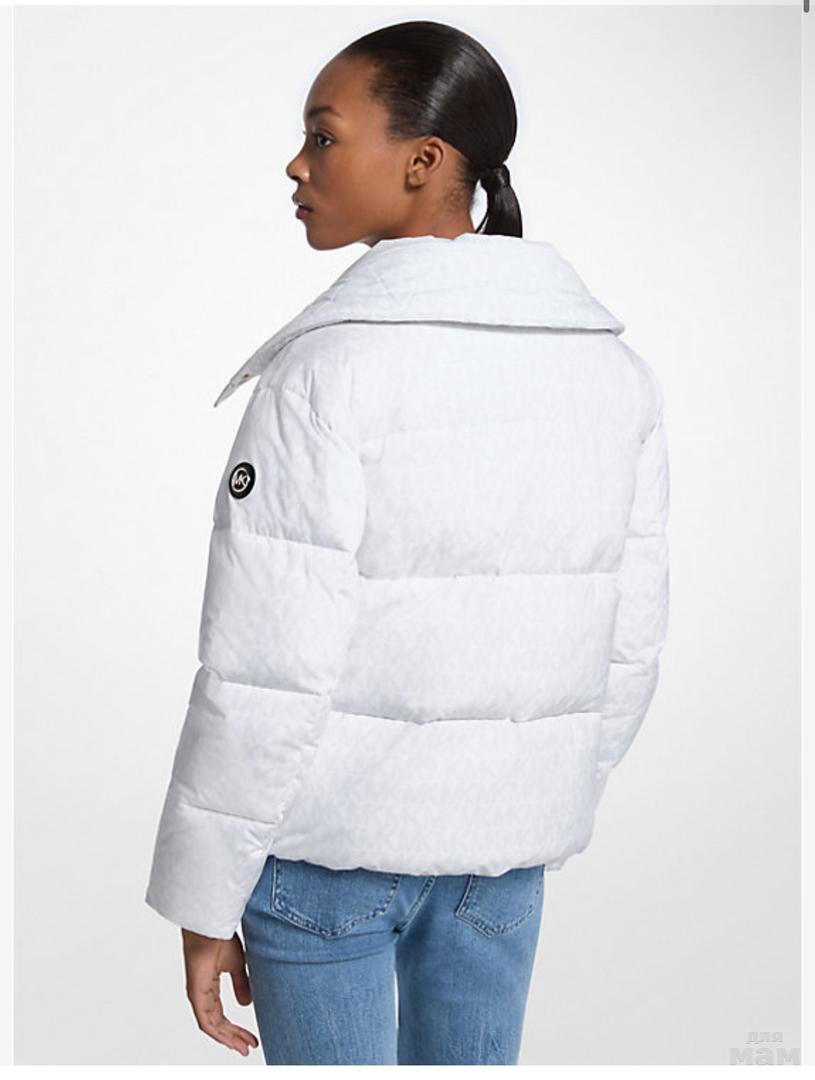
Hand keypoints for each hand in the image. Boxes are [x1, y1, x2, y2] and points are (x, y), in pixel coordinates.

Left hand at [182, 928, 259, 1056]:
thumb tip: (246, 1004)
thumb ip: (241, 984)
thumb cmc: (220, 939)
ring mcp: (198, 996)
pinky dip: (218, 1033)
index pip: (221, 1016)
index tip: (250, 1038)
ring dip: (228, 1038)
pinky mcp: (196, 995)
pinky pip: (206, 1021)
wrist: (212, 927)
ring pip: (212, 1026)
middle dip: (234, 1037)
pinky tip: (230, 1040)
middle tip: (248, 1047)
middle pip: (218, 1024)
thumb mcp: (237, 965)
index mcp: (209, 988)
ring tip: (243, 1047)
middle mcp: (201, 995)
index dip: (235, 1029)